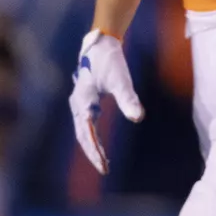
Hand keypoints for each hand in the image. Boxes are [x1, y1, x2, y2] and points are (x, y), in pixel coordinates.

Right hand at [68, 29, 142, 174]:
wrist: (100, 44)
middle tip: (105, 170)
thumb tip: (138, 118)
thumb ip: (128, 99)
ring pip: (83, 131)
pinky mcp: (84, 102)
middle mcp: (77, 105)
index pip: (88, 133)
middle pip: (82, 136)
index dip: (95, 151)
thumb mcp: (122, 80)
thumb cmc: (110, 61)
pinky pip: (86, 124)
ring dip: (91, 146)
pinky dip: (92, 137)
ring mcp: (79, 104)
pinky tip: (100, 145)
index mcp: (83, 102)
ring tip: (104, 162)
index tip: (104, 166)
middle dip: (93, 153)